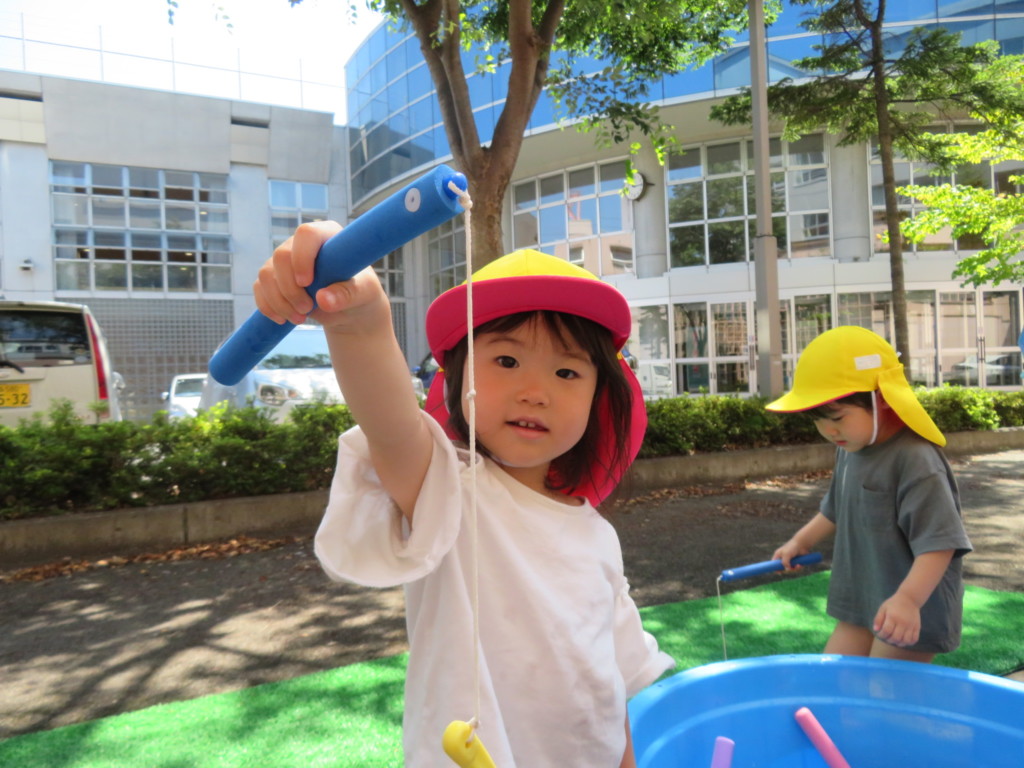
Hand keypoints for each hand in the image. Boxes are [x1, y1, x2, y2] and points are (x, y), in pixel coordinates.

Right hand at [254, 221, 386, 331]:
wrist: (351, 310)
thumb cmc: (362, 293)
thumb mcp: (364, 294)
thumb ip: (347, 295)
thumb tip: (323, 299)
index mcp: (328, 236)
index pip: (307, 234)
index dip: (302, 257)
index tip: (307, 283)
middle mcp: (302, 244)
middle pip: (281, 256)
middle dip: (290, 289)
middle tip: (307, 310)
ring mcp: (286, 260)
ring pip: (267, 274)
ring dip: (279, 301)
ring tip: (300, 318)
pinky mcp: (275, 278)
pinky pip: (260, 288)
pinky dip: (268, 306)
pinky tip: (283, 319)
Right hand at [772, 540, 807, 569]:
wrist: (802, 544)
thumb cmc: (792, 547)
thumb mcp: (786, 555)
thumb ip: (785, 563)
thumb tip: (787, 570)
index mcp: (778, 556)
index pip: (774, 564)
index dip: (776, 569)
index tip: (780, 572)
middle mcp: (783, 559)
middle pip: (783, 569)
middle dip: (788, 570)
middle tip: (791, 568)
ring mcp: (790, 561)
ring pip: (790, 570)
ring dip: (794, 569)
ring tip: (798, 565)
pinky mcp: (796, 562)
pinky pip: (796, 569)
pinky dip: (798, 568)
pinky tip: (800, 565)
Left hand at [873, 592, 920, 646]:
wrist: (909, 599)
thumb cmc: (894, 604)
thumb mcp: (883, 608)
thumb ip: (878, 619)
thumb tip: (875, 630)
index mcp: (893, 617)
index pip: (886, 631)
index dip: (882, 635)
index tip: (880, 634)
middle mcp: (902, 622)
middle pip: (896, 637)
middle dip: (889, 640)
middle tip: (887, 637)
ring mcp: (911, 625)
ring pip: (905, 640)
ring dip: (899, 643)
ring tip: (895, 640)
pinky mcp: (917, 627)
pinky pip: (914, 639)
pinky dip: (909, 642)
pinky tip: (904, 640)